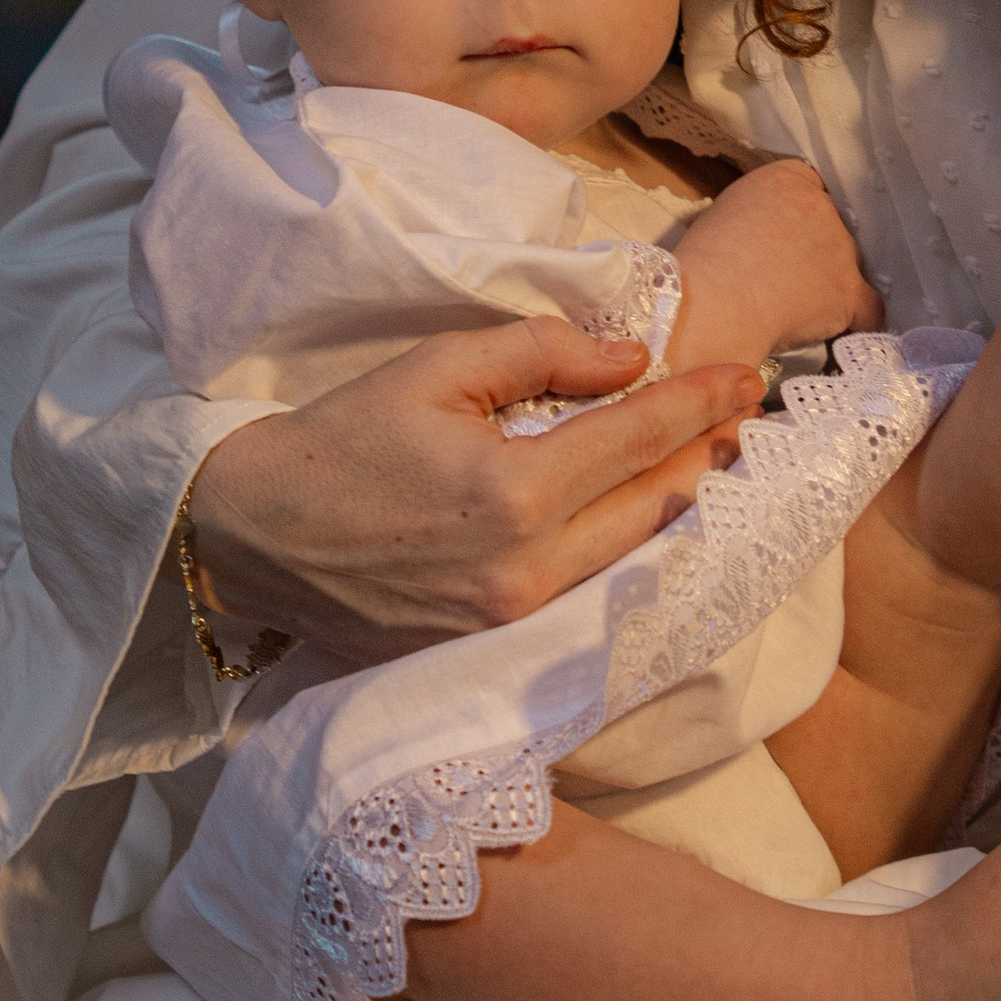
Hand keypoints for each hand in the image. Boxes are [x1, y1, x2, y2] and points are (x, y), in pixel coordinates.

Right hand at [190, 319, 765, 664]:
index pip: (639, 436)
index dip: (702, 400)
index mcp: (514, 491)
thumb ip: (541, 353)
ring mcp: (513, 621)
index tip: (748, 374)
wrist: (252, 538)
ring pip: (630, 554)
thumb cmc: (339, 441)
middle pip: (654, 505)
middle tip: (744, 413)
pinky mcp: (493, 647)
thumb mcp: (435, 368)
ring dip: (676, 502)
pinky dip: (625, 546)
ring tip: (709, 457)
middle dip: (707, 453)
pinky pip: (586, 590)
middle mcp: (528, 569)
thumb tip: (629, 360)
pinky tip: (640, 513)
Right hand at [669, 159, 881, 370]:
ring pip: (848, 268)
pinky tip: (840, 330)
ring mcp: (841, 250)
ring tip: (791, 310)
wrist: (714, 303)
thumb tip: (762, 239)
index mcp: (787, 180)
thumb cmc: (703, 262)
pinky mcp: (849, 293)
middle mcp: (822, 207)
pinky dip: (856, 321)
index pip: (809, 189)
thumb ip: (756, 216)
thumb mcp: (723, 215)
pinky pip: (869, 309)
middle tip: (780, 278)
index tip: (781, 239)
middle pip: (832, 229)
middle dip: (813, 252)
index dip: (797, 218)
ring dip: (829, 286)